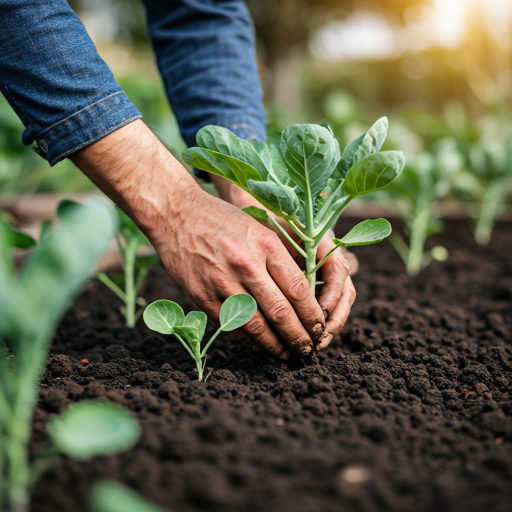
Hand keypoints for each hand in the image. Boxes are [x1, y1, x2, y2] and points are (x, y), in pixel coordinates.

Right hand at [70, 121, 324, 357]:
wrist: (176, 215)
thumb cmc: (222, 219)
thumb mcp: (258, 226)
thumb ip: (281, 256)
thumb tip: (306, 292)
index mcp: (266, 245)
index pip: (299, 289)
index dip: (313, 315)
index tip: (320, 327)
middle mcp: (246, 264)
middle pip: (281, 312)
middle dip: (299, 336)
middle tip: (308, 349)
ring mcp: (222, 282)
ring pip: (256, 326)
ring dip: (275, 346)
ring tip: (286, 354)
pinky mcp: (202, 296)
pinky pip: (230, 327)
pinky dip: (248, 342)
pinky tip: (259, 347)